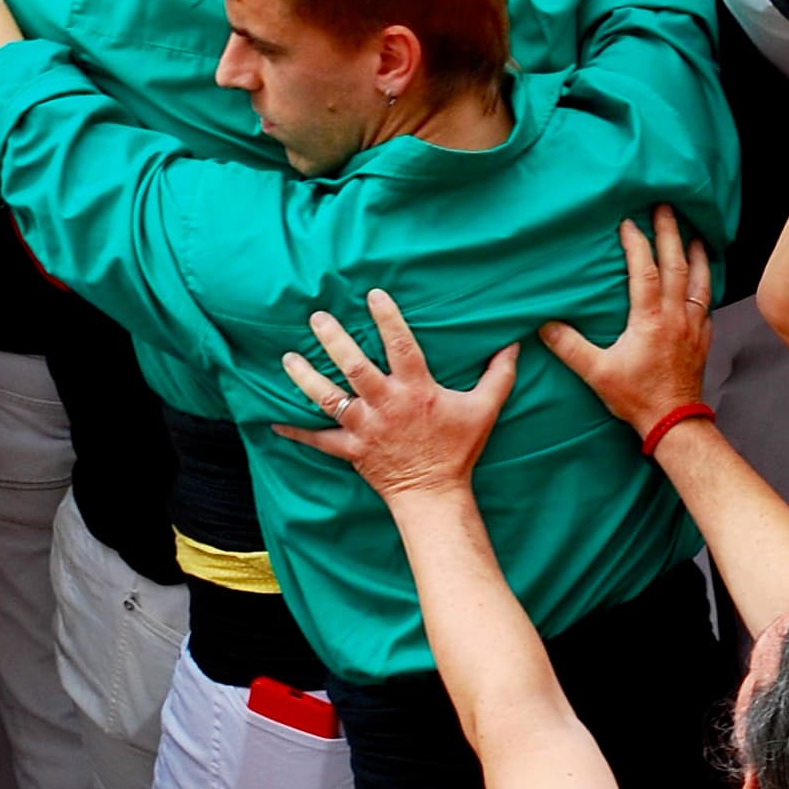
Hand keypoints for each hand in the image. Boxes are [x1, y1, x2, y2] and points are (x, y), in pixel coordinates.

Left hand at [283, 288, 519, 496]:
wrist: (434, 495)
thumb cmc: (459, 449)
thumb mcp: (485, 409)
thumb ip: (498, 375)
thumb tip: (514, 343)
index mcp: (416, 390)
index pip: (401, 346)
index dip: (388, 318)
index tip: (373, 294)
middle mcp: (386, 405)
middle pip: (354, 367)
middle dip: (334, 341)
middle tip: (316, 317)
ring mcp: (365, 428)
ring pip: (329, 399)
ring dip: (306, 378)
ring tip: (288, 358)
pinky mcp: (351, 450)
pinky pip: (319, 440)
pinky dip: (296, 431)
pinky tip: (273, 420)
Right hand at [535, 206, 714, 430]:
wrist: (674, 422)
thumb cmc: (637, 397)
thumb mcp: (597, 373)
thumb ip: (569, 347)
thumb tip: (544, 324)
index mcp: (650, 319)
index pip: (645, 271)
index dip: (637, 244)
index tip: (628, 223)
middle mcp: (676, 316)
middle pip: (676, 265)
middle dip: (670, 233)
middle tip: (666, 208)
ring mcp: (694, 325)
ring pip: (699, 280)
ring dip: (695, 253)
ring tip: (693, 233)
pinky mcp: (703, 338)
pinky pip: (708, 301)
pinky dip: (707, 282)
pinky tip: (704, 276)